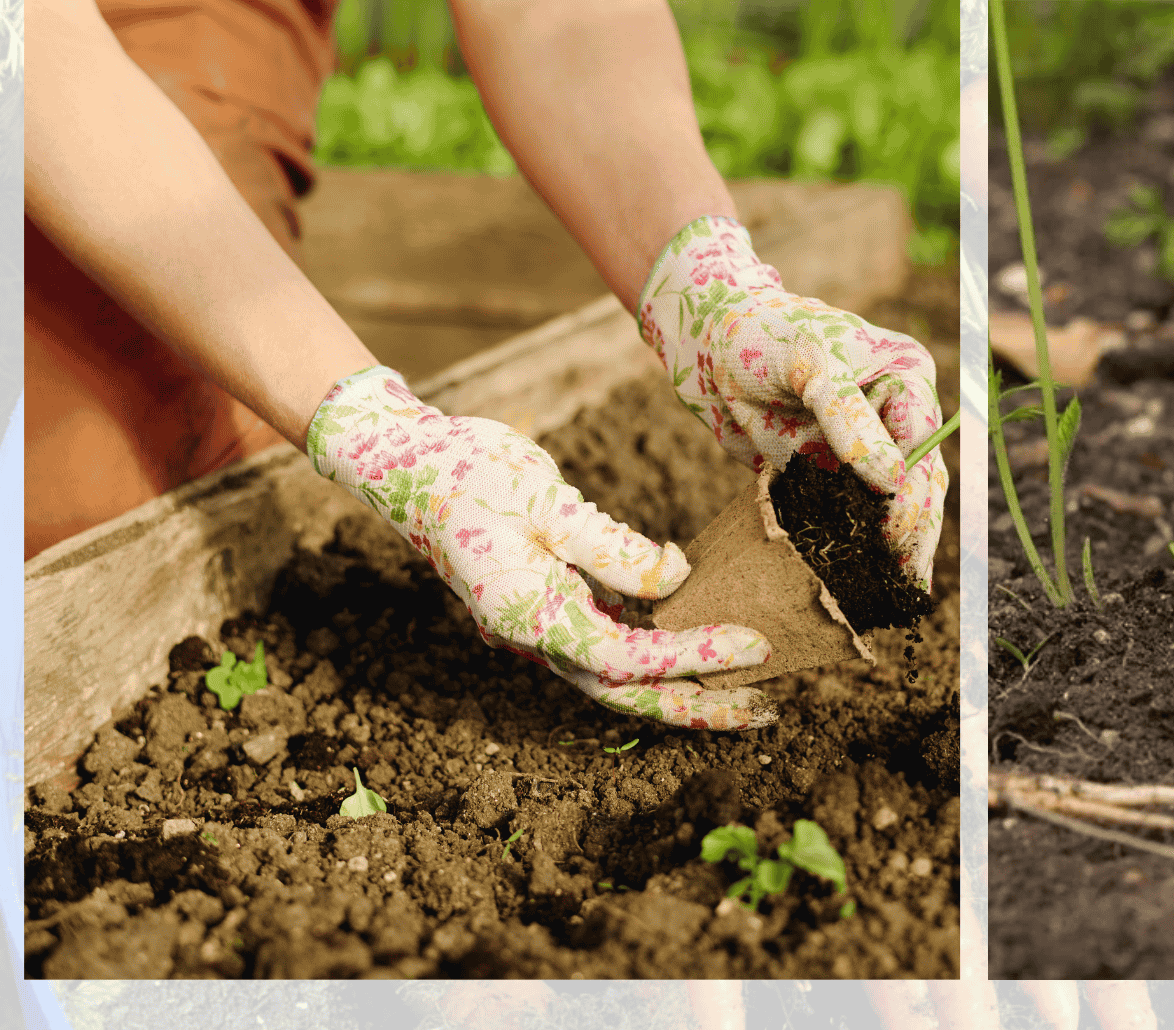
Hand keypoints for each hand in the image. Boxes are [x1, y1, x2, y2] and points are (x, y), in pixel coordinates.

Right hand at [308, 367, 774, 729]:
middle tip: (766, 711)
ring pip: (620, 676)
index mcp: (528, 618)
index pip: (627, 657)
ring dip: (681, 687)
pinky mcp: (550, 603)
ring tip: (749, 691)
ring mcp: (540, 624)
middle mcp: (534, 636)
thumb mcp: (547, 502)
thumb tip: (675, 579)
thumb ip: (612, 549)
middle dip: (697, 707)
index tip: (753, 642)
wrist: (407, 462)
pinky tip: (701, 642)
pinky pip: (611, 642)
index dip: (693, 657)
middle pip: (627, 692)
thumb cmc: (471, 474)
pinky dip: (657, 652)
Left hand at [639, 216, 948, 586]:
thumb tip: (895, 481)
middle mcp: (895, 418)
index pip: (923, 448)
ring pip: (889, 509)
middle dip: (911, 535)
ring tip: (889, 597)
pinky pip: (847, 516)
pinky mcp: (829, 474)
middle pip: (918, 485)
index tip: (892, 536)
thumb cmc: (762, 335)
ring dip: (890, 550)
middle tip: (901, 585)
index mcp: (908, 380)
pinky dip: (851, 547)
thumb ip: (851, 421)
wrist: (705, 343)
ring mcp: (863, 449)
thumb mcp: (811, 368)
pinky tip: (857, 586)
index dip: (911, 495)